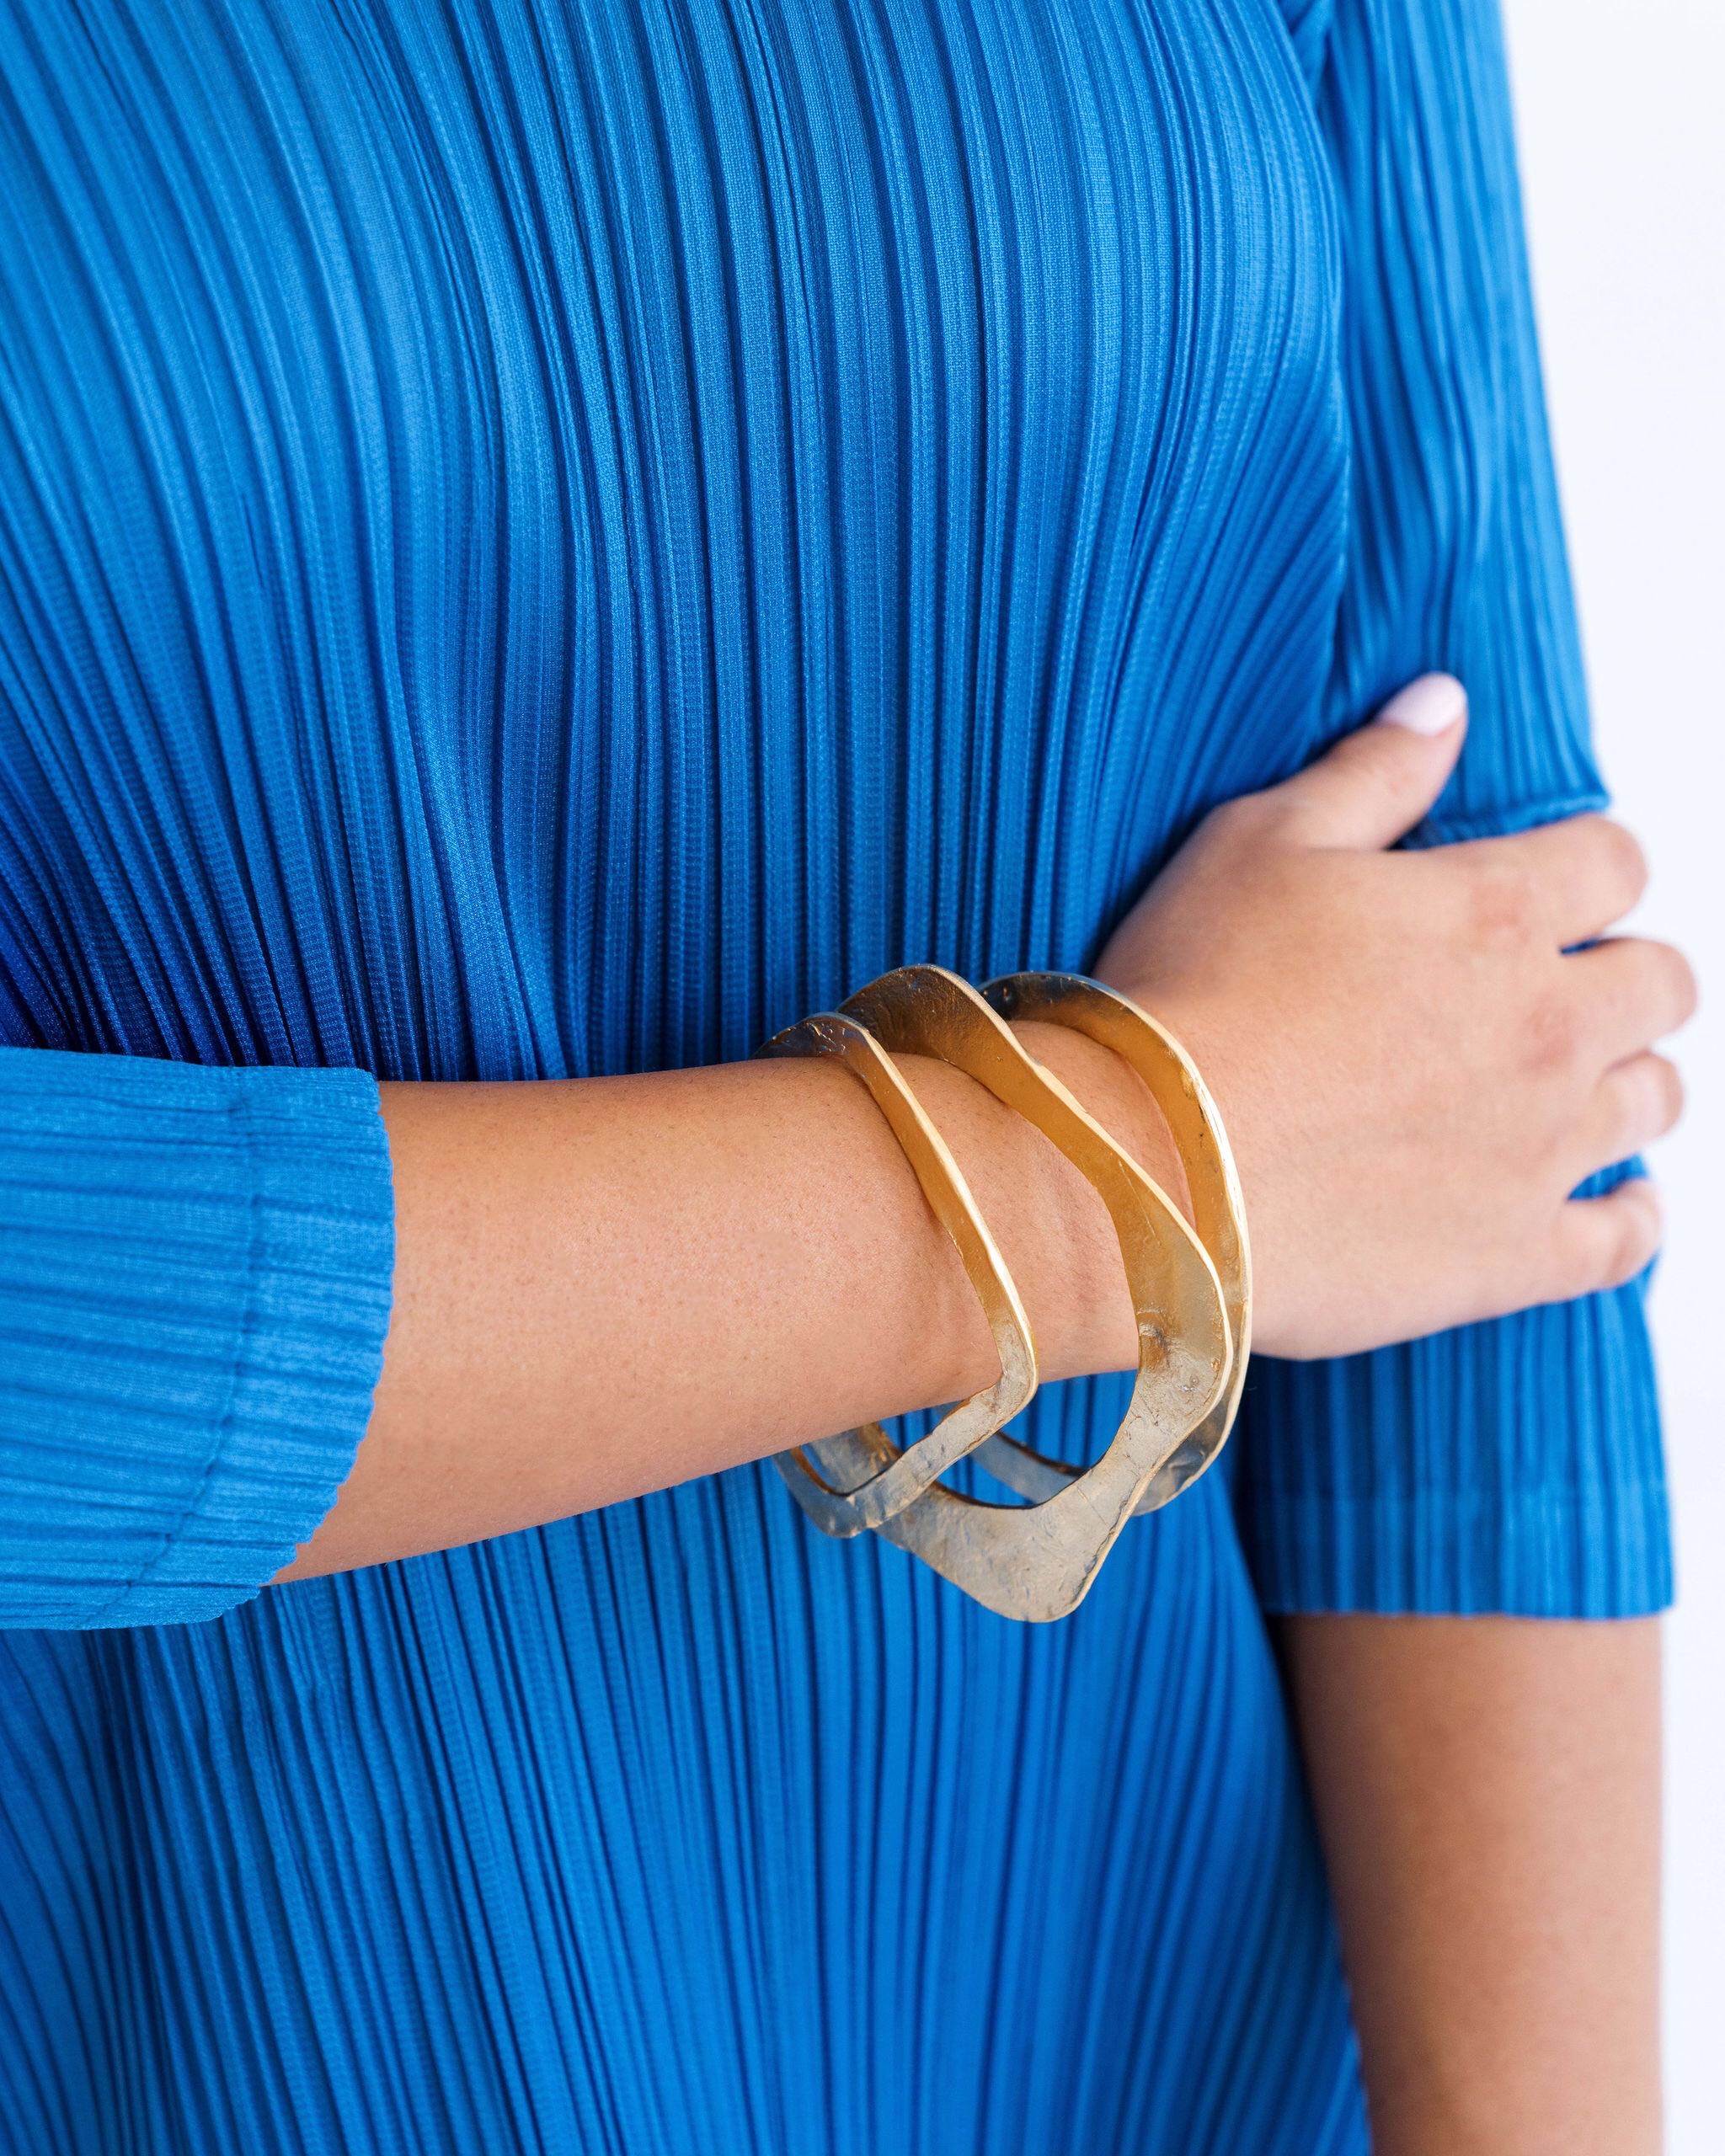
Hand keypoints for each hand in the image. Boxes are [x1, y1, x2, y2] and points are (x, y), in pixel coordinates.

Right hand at [1094, 675, 1696, 1358]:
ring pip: (1656, 1099)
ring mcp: (1544, 1147)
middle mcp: (1547, 1025)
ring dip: (1624, 1079)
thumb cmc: (1190, 998)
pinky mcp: (1517, 1253)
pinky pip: (1627, 1238)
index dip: (1584, 866)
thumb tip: (1446, 701)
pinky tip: (1613, 1200)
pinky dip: (1632, 1214)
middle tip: (1559, 987)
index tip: (1546, 887)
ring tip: (1566, 1084)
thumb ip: (1372, 771)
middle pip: (1661, 982)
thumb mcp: (1259, 842)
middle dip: (1621, 973)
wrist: (1151, 1169)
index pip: (1613, 860)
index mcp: (1495, 912)